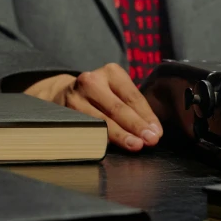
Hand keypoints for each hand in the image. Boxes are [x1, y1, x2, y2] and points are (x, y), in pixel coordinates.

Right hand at [23, 64, 162, 151]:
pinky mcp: (65, 113)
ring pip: (101, 120)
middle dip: (136, 126)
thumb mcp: (116, 91)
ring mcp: (75, 97)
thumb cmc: (100, 96)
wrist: (63, 94)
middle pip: (117, 107)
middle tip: (150, 140)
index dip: (146, 116)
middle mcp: (91, 81)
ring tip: (135, 145)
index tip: (157, 132)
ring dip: (120, 135)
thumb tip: (153, 130)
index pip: (132, 96)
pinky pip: (87, 129)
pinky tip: (111, 148)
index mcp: (110, 72)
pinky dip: (101, 140)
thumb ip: (133, 107)